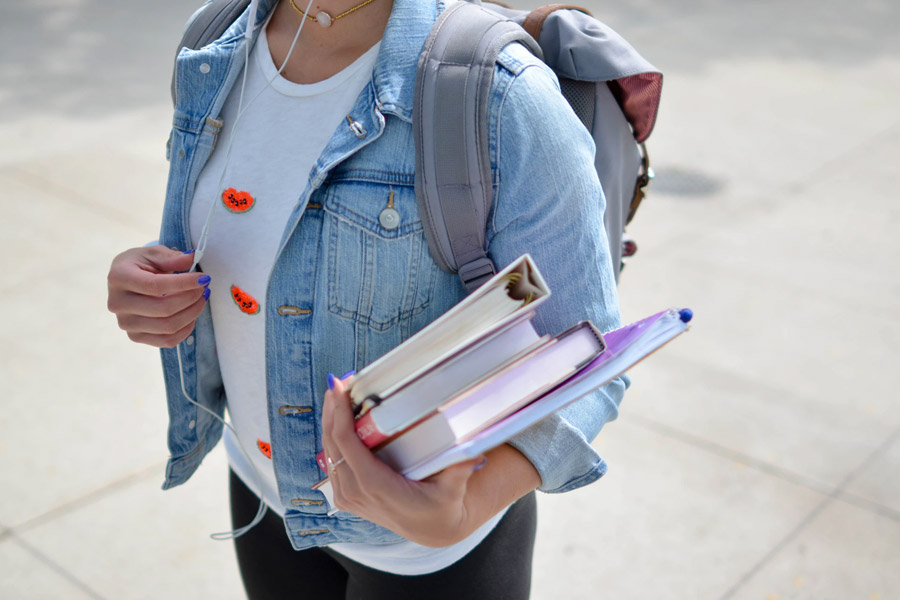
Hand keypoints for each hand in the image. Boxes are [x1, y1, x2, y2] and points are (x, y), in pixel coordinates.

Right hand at [107, 245, 210, 347]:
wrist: (126, 281)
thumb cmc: (140, 265)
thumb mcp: (153, 254)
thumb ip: (172, 257)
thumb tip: (192, 258)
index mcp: (119, 278)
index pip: (155, 285)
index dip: (183, 283)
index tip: (204, 278)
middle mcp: (118, 303)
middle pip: (164, 309)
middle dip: (191, 298)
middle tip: (204, 288)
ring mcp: (126, 323)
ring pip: (168, 327)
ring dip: (192, 313)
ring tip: (201, 299)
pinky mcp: (135, 336)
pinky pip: (167, 341)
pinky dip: (186, 329)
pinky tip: (192, 314)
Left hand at [321, 375, 484, 546]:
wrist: (432, 529)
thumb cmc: (442, 506)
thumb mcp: (453, 489)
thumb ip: (460, 469)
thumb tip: (474, 450)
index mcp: (375, 486)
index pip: (346, 444)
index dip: (339, 413)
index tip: (340, 387)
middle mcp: (356, 493)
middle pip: (332, 443)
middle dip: (332, 410)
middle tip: (337, 382)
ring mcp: (348, 497)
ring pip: (328, 452)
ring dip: (329, 422)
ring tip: (336, 394)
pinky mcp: (346, 497)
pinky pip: (332, 463)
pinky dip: (332, 438)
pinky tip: (337, 419)